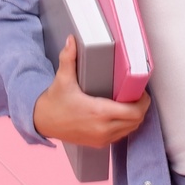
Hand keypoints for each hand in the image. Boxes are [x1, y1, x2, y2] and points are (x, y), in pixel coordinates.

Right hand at [32, 35, 149, 147]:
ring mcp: (101, 138)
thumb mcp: (62, 79)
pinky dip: (125, 126)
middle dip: (141, 108)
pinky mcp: (98, 144)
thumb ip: (68, 58)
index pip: (134, 112)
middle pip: (136, 121)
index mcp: (98, 112)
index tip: (141, 91)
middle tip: (137, 94)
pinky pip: (121, 135)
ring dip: (134, 117)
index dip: (142, 102)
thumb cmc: (54, 101)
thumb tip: (72, 40)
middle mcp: (102, 128)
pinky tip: (121, 114)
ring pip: (131, 129)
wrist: (42, 122)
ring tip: (130, 103)